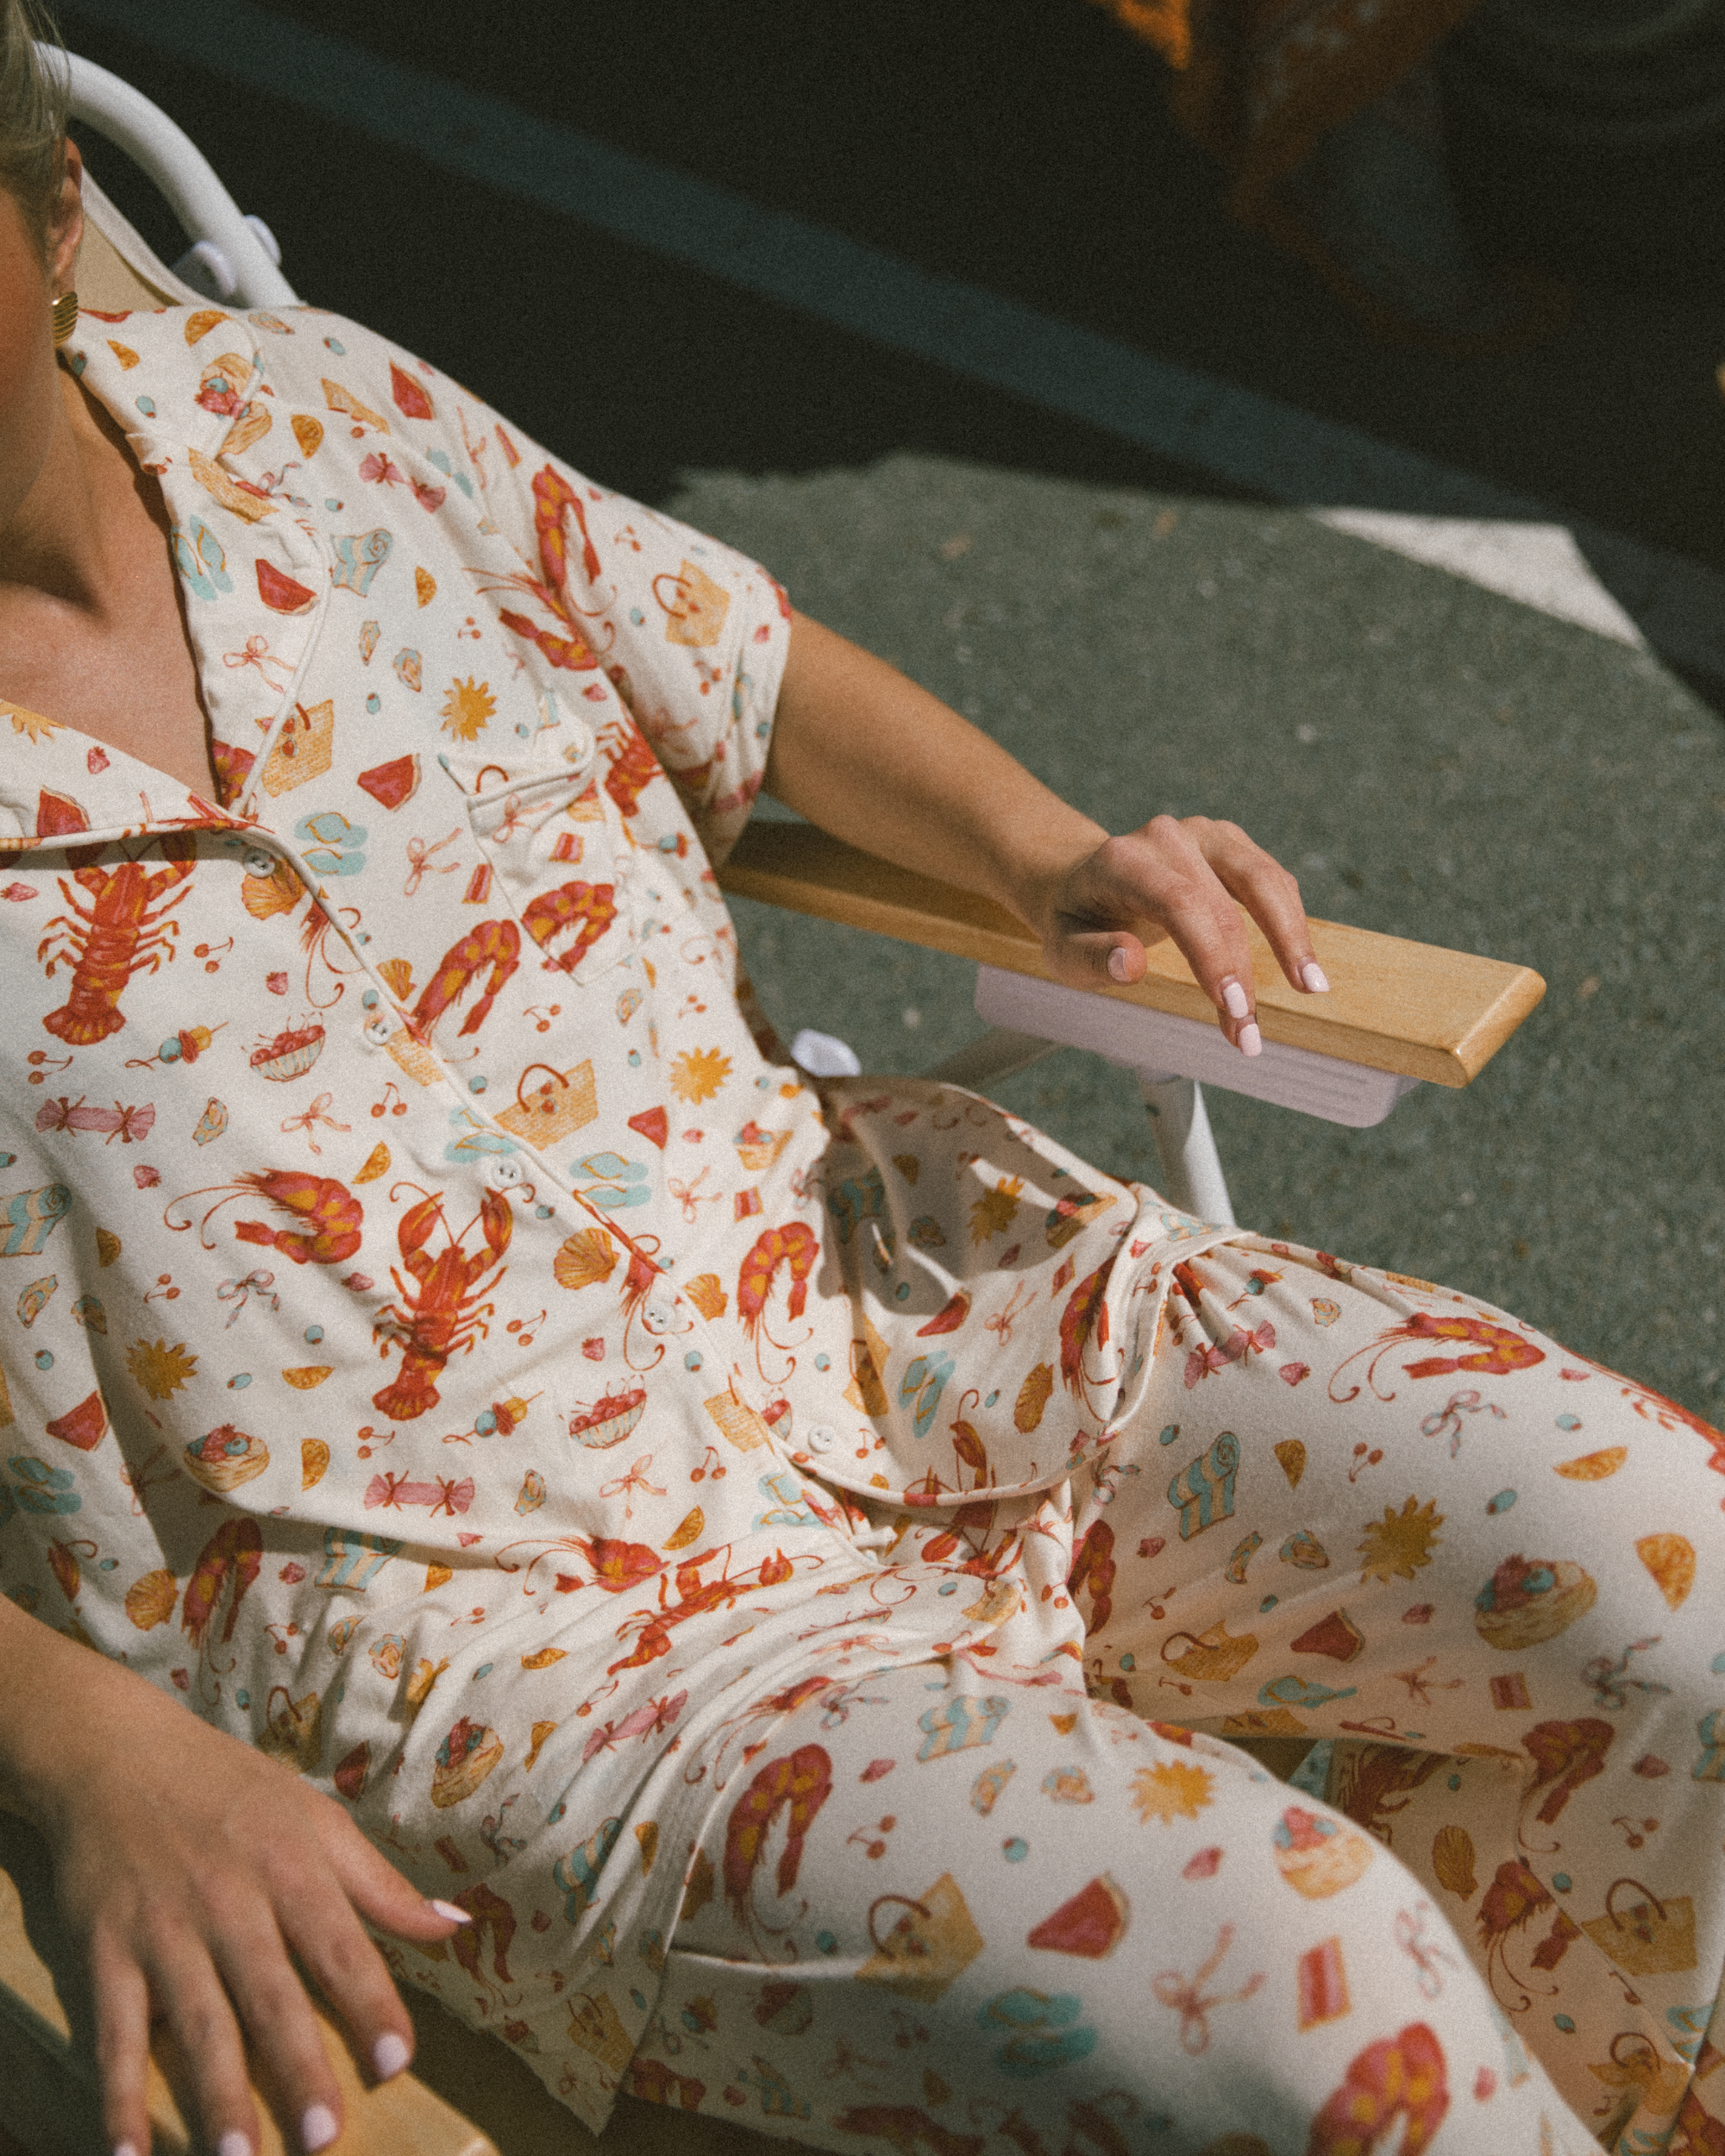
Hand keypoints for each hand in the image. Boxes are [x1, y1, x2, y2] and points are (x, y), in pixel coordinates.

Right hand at [14, 1659, 465, 2155]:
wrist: (116, 1755)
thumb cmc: (231, 1790)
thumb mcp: (316, 1819)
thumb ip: (382, 1885)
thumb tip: (457, 1926)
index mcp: (292, 1866)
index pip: (339, 1946)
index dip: (369, 2003)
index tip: (396, 2062)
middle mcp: (230, 1901)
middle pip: (270, 1995)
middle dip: (296, 2067)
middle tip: (322, 2139)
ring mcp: (164, 1930)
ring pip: (195, 2023)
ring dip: (216, 2094)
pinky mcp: (105, 1951)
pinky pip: (112, 2033)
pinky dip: (116, 2095)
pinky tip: (130, 2154)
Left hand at [1031, 814, 1327, 1053]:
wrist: (1081, 881)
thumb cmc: (1076, 923)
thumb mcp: (1062, 951)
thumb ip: (1091, 958)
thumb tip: (1129, 964)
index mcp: (1121, 861)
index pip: (1178, 903)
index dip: (1212, 955)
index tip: (1233, 1008)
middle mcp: (1167, 837)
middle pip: (1223, 905)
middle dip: (1243, 974)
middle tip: (1250, 1036)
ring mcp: (1203, 834)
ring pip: (1264, 881)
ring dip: (1290, 940)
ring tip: (1311, 990)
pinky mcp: (1230, 844)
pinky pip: (1272, 881)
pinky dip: (1289, 924)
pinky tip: (1300, 966)